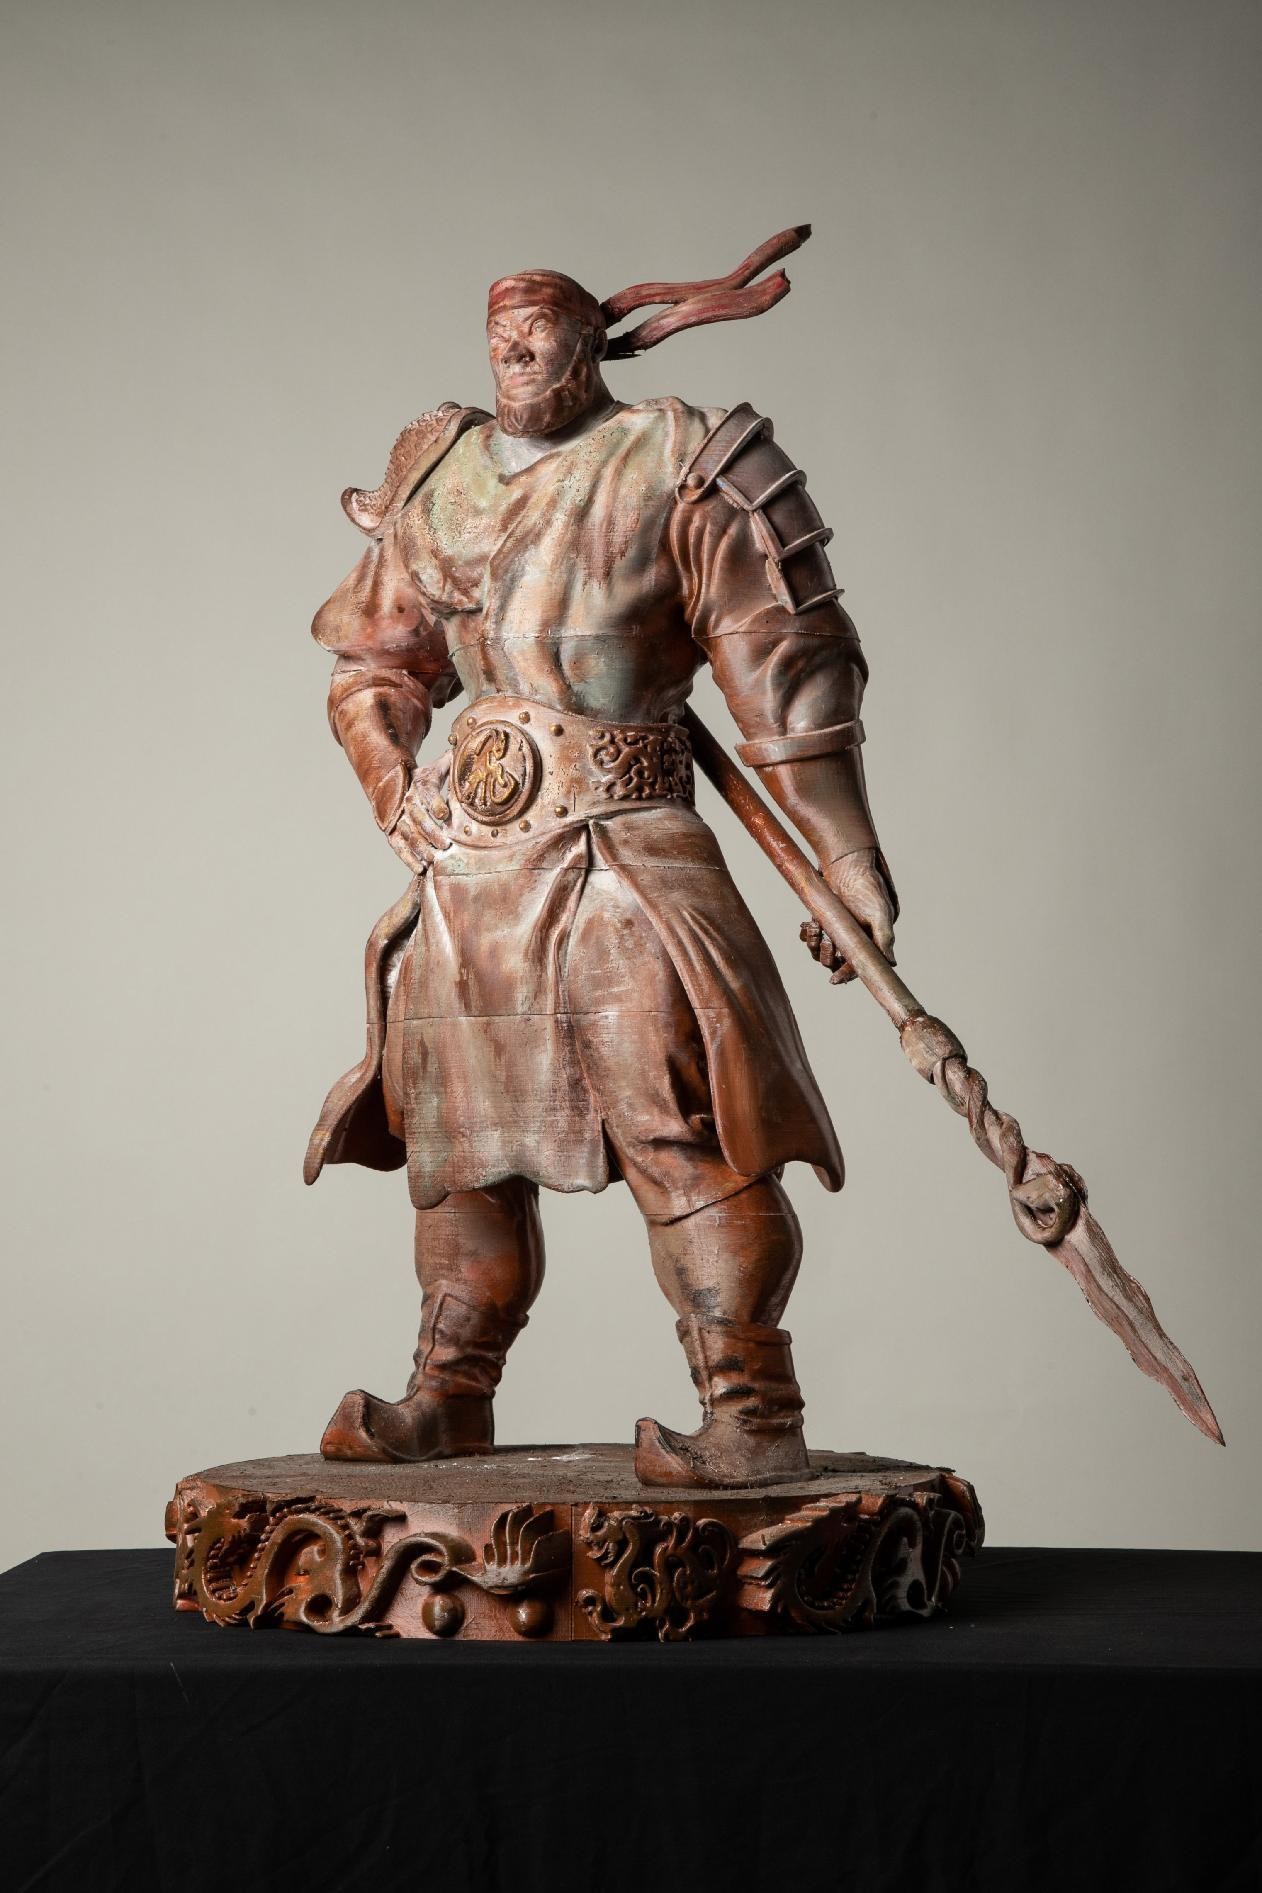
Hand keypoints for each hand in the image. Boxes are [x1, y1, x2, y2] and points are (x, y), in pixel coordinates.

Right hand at [387, 754, 453, 873]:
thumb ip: (458, 764)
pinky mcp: (393, 829)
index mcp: (420, 780)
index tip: (444, 814)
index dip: (434, 802)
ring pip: (406, 832)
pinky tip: (419, 869)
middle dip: (430, 831)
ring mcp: (398, 815)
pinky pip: (397, 845)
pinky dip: (407, 858)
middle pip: (416, 815)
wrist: (400, 779)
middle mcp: (406, 797)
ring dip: (419, 847)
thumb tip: (478, 756)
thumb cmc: (431, 775)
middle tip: (445, 845)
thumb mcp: (444, 765)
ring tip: (433, 860)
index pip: (426, 790)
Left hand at [801, 847, 896, 984]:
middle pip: (839, 961)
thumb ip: (885, 938)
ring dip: (815, 945)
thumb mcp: (880, 912)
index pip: (860, 964)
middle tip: (825, 940)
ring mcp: (839, 927)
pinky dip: (807, 933)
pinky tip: (808, 924)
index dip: (848, 974)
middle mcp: (857, 935)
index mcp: (873, 937)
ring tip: (814, 928)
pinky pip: (812, 935)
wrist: (846, 858)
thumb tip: (892, 964)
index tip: (834, 981)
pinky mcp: (824, 918)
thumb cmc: (868, 883)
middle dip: (829, 955)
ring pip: (823, 950)